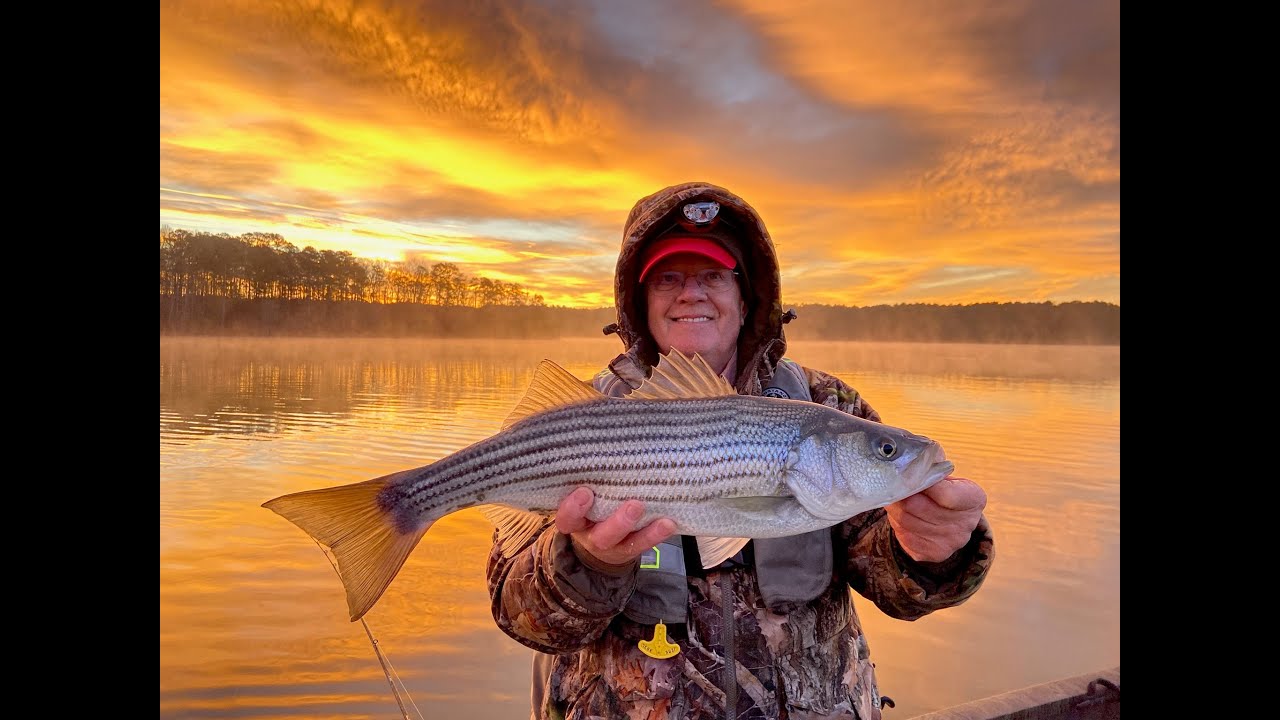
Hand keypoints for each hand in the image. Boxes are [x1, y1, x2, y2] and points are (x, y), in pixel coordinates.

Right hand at [555, 487, 676, 566]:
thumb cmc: (589, 504)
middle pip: (601, 537)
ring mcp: (614, 546)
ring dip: (644, 531)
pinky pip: (644, 544)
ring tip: (659, 517)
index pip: (567, 519)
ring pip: (626, 544)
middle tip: (634, 505)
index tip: (585, 491)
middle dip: (617, 522)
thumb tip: (599, 444)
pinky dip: (657, 534)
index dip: (573, 509)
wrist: (599, 540)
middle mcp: (592, 537)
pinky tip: (668, 523)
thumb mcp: (581, 495)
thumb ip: (587, 479)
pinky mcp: (632, 548)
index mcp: (575, 522)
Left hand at [886, 476, 985, 562]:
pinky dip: (896, 522)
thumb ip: (931, 470)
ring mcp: (950, 542)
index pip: (946, 494)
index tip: (908, 473)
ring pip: (905, 521)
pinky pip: (903, 536)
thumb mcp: (945, 476)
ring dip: (894, 507)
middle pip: (918, 507)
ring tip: (894, 497)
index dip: (923, 484)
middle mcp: (966, 525)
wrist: (950, 521)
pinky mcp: (932, 554)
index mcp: (973, 499)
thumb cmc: (944, 490)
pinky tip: (899, 514)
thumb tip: (906, 467)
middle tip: (889, 482)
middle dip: (900, 493)